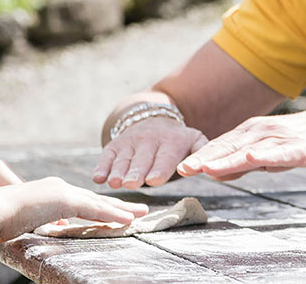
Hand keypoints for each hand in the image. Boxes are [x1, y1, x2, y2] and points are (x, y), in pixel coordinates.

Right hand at [0, 178, 149, 241]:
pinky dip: (112, 216)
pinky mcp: (64, 201)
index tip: (114, 210)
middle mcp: (59, 187)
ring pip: (99, 202)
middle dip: (117, 204)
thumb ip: (45, 220)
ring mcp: (62, 192)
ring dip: (122, 209)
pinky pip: (94, 210)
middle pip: (95, 198)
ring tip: (141, 214)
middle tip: (138, 209)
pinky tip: (128, 221)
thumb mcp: (27, 219)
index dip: (99, 205)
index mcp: (50, 191)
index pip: (81, 200)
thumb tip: (59, 226)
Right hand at [93, 117, 208, 188]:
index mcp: (172, 141)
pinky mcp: (115, 144)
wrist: (155, 120)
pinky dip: (101, 166)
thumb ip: (201, 152)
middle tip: (131, 184)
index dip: (160, 169)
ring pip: (123, 159)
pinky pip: (107, 155)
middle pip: (142, 160)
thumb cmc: (178, 140)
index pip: (166, 157)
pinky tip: (98, 178)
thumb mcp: (195, 141)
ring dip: (117, 172)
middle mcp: (149, 140)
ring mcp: (130, 142)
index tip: (154, 180)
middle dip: (136, 172)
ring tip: (114, 183)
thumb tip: (207, 166)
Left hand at [176, 105, 305, 179]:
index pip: (220, 145)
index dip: (199, 157)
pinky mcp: (298, 147)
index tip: (178, 168)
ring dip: (227, 158)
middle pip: (228, 146)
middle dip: (204, 158)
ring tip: (207, 168)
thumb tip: (215, 172)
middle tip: (182, 170)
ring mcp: (279, 138)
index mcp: (251, 132)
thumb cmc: (302, 142)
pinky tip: (252, 158)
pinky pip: (278, 152)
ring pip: (248, 150)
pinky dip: (264, 155)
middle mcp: (261, 132)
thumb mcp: (268, 153)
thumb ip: (243, 162)